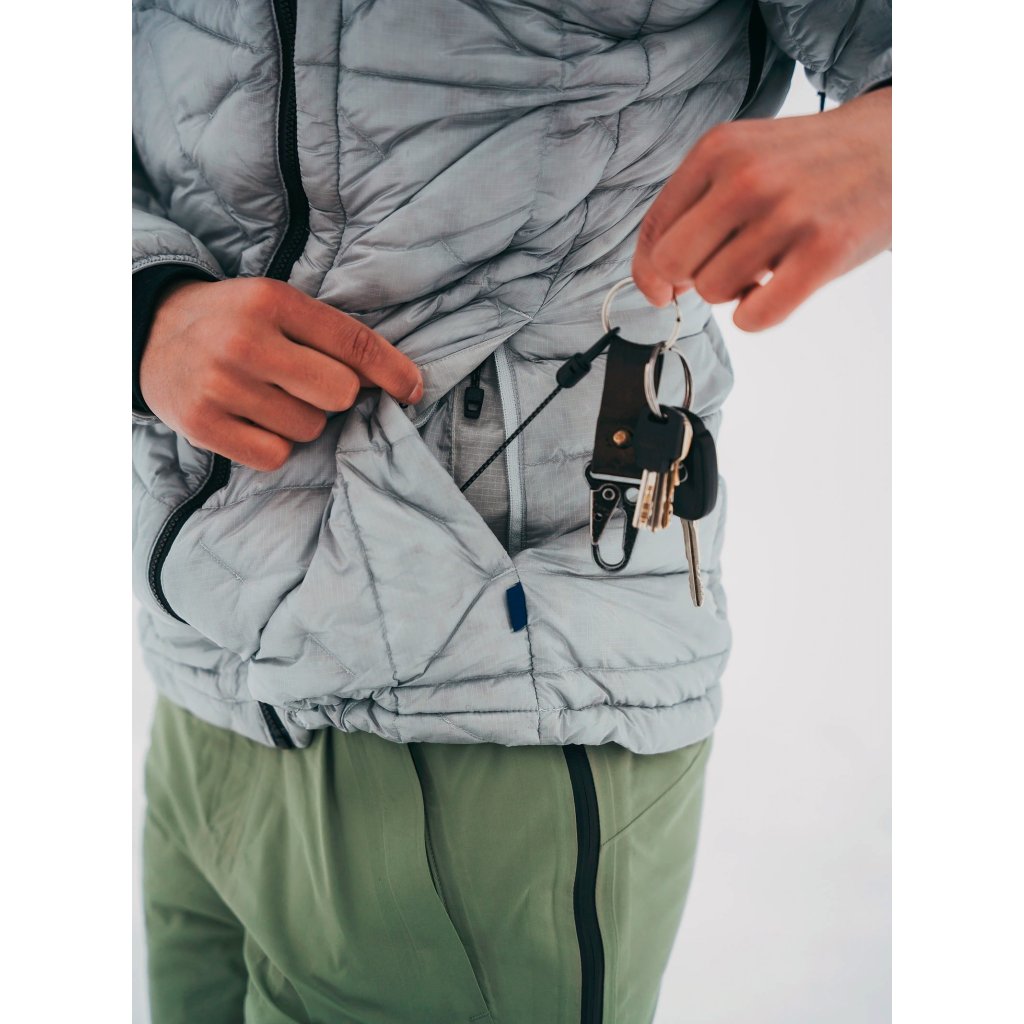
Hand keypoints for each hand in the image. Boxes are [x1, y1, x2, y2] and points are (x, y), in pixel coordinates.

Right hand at [140, 277, 423, 470]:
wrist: (149, 334)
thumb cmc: (232, 322)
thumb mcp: (276, 306)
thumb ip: (331, 336)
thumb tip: (402, 382)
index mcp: (272, 301)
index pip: (353, 343)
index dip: (393, 372)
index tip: (413, 390)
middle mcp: (245, 340)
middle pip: (339, 394)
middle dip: (333, 396)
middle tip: (303, 384)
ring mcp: (220, 384)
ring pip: (309, 429)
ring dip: (300, 420)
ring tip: (266, 396)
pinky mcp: (202, 424)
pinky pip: (275, 455)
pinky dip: (273, 445)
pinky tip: (250, 421)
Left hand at [632, 86, 890, 330]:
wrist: (898, 143)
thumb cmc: (808, 165)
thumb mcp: (743, 158)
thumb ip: (692, 210)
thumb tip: (658, 287)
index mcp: (718, 149)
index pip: (653, 231)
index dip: (652, 272)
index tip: (667, 287)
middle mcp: (747, 177)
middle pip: (673, 265)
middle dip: (692, 278)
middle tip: (727, 265)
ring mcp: (787, 212)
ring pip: (712, 291)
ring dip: (733, 292)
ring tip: (766, 264)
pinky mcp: (826, 248)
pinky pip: (756, 316)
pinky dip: (757, 315)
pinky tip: (776, 287)